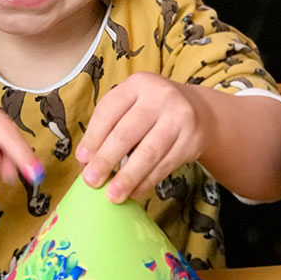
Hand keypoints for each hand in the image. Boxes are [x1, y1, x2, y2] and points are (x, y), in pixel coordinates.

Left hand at [75, 73, 206, 201]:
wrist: (199, 110)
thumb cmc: (151, 109)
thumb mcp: (130, 104)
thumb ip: (107, 126)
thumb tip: (86, 162)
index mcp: (137, 84)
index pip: (109, 111)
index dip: (93, 137)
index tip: (82, 159)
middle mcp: (160, 97)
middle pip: (127, 133)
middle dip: (106, 160)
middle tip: (91, 181)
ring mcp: (179, 118)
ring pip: (148, 153)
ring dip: (128, 177)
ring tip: (112, 195)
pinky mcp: (192, 140)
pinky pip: (165, 165)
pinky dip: (147, 181)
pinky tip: (134, 192)